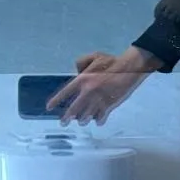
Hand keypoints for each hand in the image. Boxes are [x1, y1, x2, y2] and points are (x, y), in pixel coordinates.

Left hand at [46, 47, 161, 125]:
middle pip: (74, 109)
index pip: (65, 92)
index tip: (49, 107)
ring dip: (83, 120)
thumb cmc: (112, 62)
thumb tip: (76, 73)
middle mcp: (89, 92)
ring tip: (81, 122)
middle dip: (67, 117)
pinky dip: (99, 120)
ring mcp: (99, 100)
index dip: (56, 100)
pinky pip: (101, 117)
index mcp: (83, 79)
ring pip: (87, 115)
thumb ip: (81, 63)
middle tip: (63, 123)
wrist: (130, 68)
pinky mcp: (110, 105)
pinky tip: (98, 121)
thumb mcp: (94, 56)